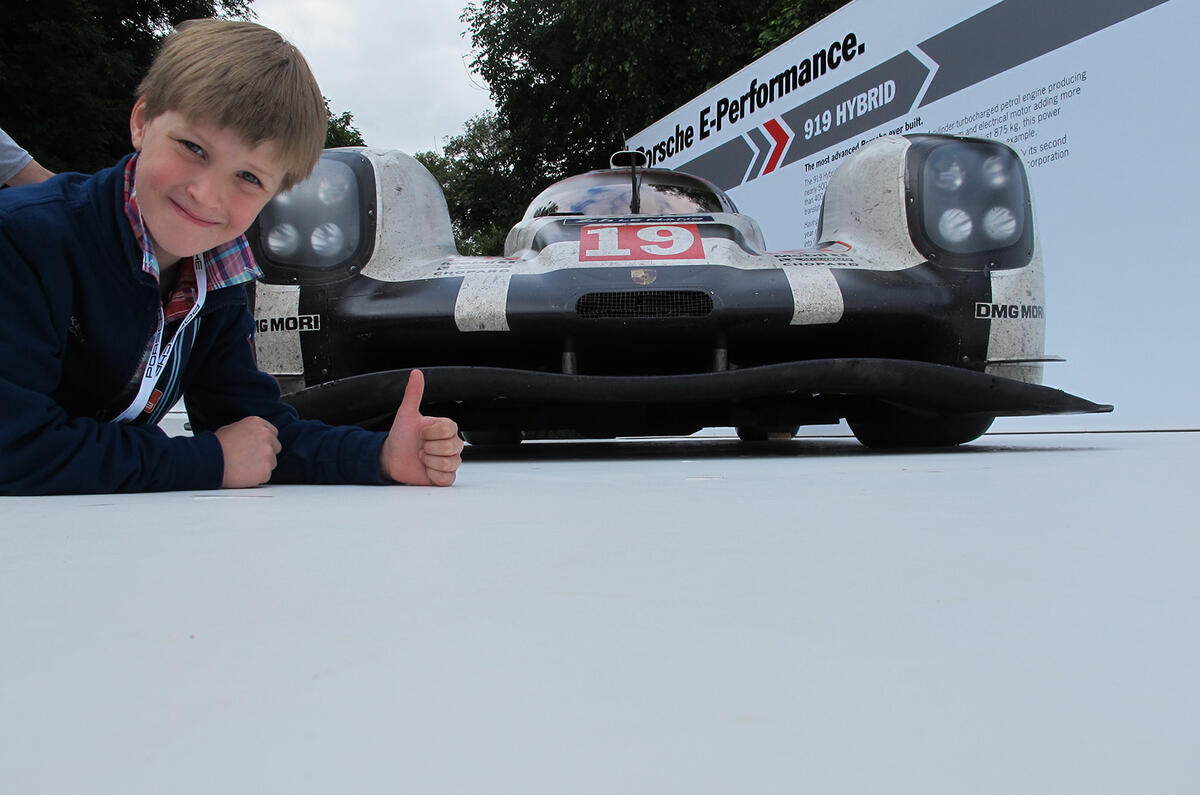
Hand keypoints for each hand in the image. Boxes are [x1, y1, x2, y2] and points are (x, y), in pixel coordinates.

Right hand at [215, 416, 280, 487]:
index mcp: (258, 424)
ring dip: (262, 465)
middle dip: (265, 454)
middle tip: (250, 459)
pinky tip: (244, 474)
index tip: (257, 448)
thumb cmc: (216, 446)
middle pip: (275, 448)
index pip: (272, 433)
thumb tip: (252, 436)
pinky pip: (266, 475)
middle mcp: (266, 436)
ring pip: (272, 462)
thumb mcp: (231, 428)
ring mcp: (267, 454)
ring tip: (243, 466)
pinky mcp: (265, 470)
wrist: (209, 461)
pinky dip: (257, 477)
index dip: (265, 442)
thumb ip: (248, 431)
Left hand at [379, 369, 463, 485]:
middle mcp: (451, 444)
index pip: (449, 430)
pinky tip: (426, 470)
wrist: (392, 458)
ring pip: (448, 463)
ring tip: (422, 458)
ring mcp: (450, 461)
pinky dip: (432, 475)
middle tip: (420, 447)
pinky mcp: (446, 477)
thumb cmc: (401, 436)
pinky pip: (446, 478)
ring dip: (429, 462)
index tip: (421, 433)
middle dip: (429, 448)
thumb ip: (413, 394)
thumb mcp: (406, 414)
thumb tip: (416, 373)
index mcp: (446, 428)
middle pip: (450, 448)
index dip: (431, 433)